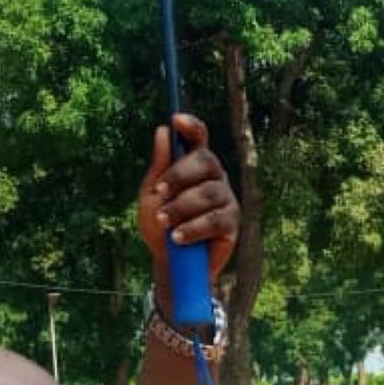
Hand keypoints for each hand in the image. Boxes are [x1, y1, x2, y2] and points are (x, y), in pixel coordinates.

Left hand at [138, 114, 239, 288]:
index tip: (176, 119)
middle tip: (159, 192)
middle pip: (205, 161)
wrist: (170, 264)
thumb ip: (159, 166)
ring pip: (208, 192)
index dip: (191, 126)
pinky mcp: (231, 224)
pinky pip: (214, 220)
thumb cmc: (160, 227)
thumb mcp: (152, 195)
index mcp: (195, 167)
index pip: (199, 139)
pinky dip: (192, 228)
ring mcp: (226, 200)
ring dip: (181, 206)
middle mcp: (215, 178)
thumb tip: (162, 131)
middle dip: (179, 174)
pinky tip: (178, 238)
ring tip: (164, 222)